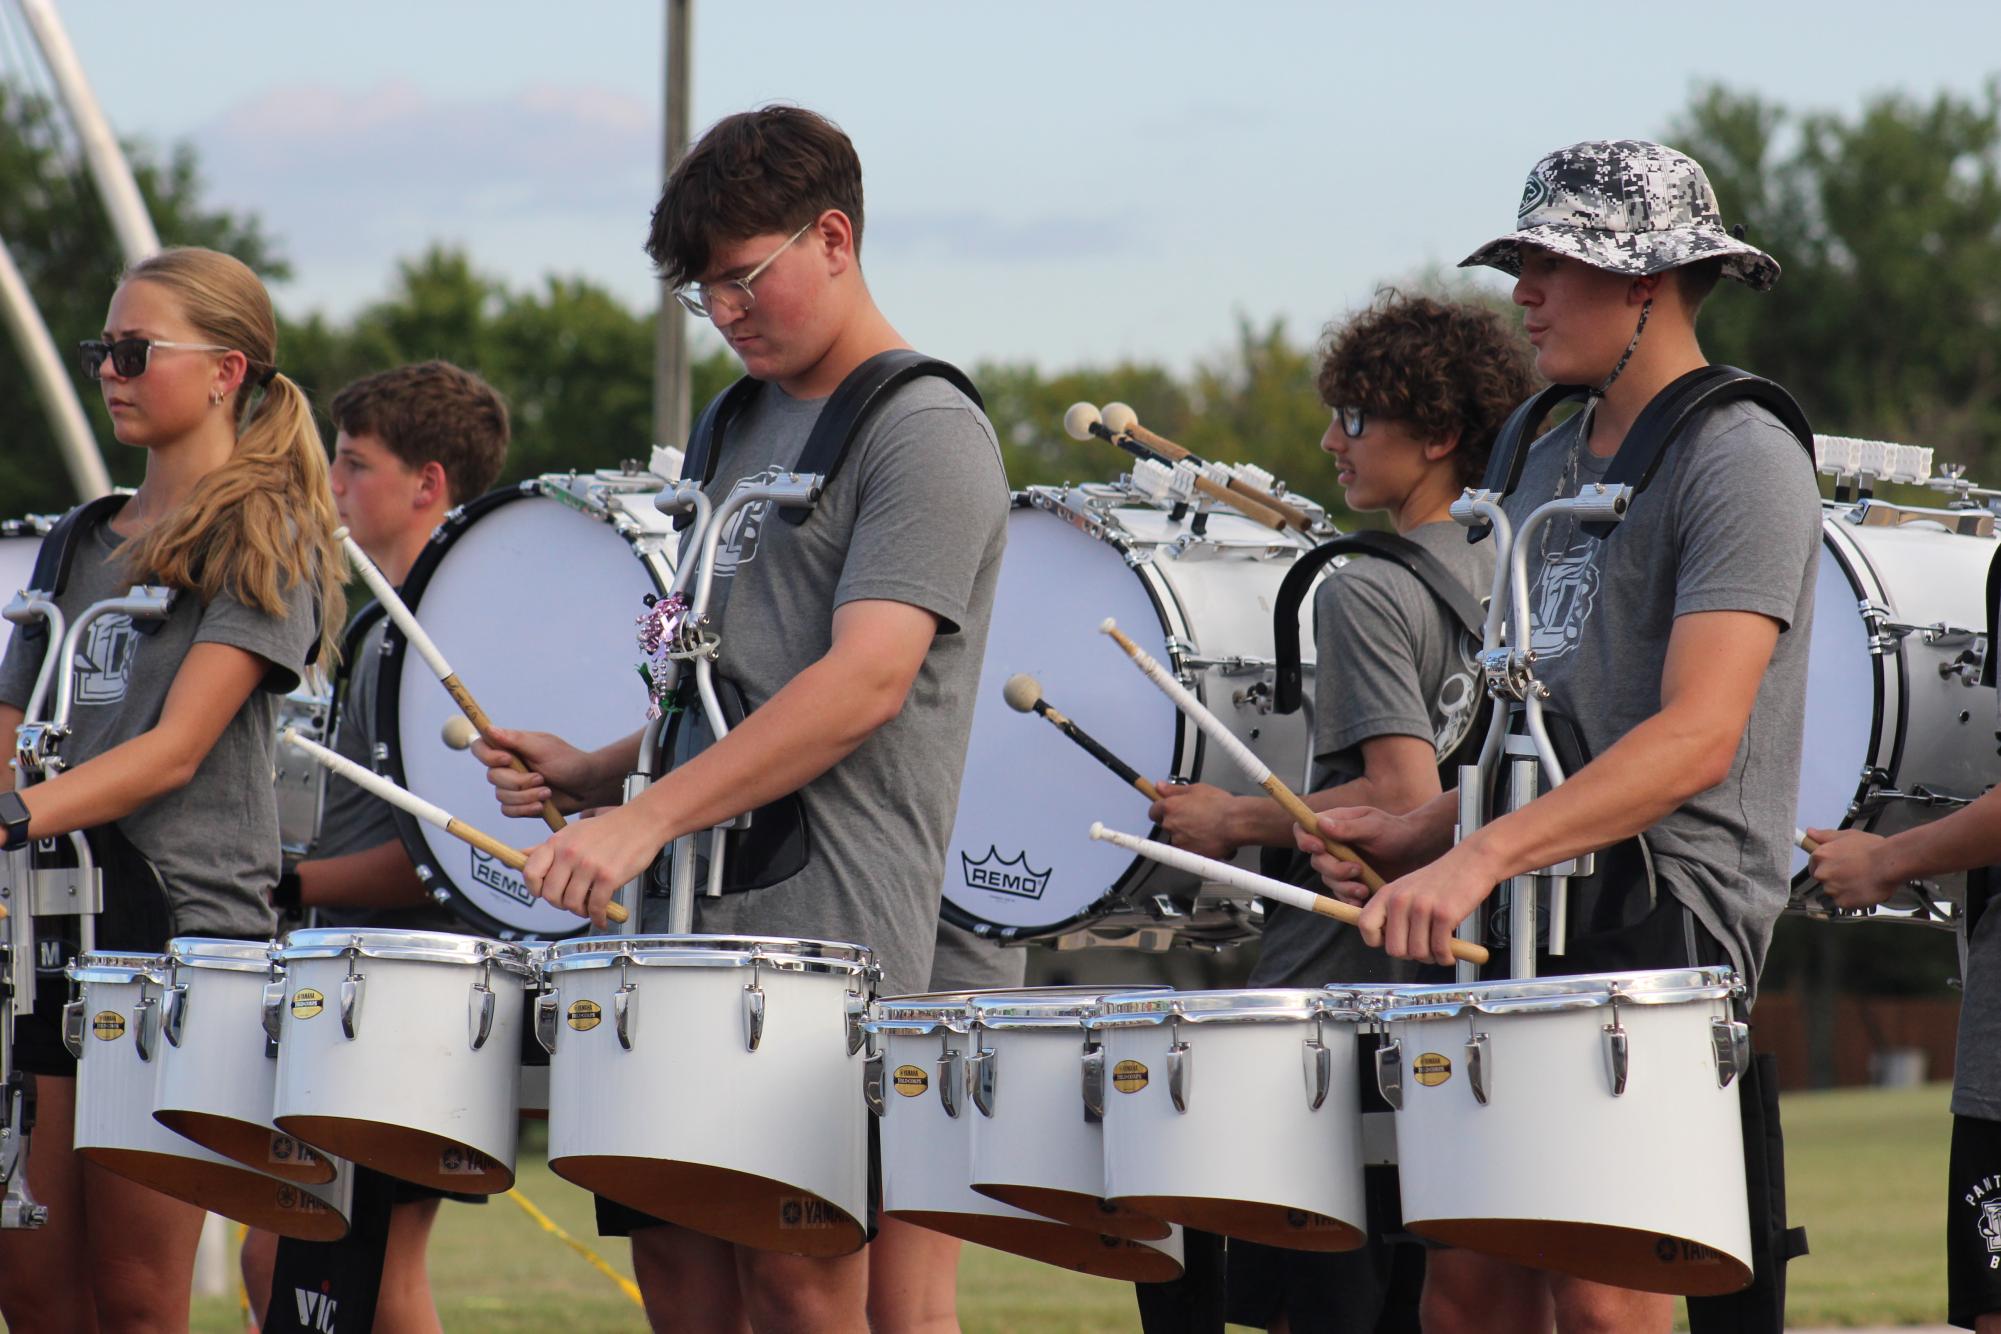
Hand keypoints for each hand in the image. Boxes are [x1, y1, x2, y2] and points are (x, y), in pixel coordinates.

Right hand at [471, 726, 595, 816]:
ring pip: (501, 796)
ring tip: (547, 792)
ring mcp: (513, 786)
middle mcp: (508, 766)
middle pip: (492, 776)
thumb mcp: (544, 748)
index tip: (507, 759)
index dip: (488, 756)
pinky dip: (525, 809)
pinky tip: (541, 805)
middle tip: (541, 778)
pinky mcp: (519, 804)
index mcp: (511, 748)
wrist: (587, 786)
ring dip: (525, 796)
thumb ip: (516, 740)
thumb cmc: (569, 762)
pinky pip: (508, 810)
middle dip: (518, 781)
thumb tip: (489, 729)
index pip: (481, 748)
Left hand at [522, 805, 662, 928]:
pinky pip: (596, 907)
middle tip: (571, 901)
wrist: (642, 822)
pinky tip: (601, 918)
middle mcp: (570, 854)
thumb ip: (547, 848)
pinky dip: (598, 918)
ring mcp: (589, 866)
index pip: (530, 872)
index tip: (541, 892)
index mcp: (558, 842)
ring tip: (588, 906)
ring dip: (580, 911)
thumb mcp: (572, 832)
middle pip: (551, 894)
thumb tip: (520, 856)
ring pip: (572, 904)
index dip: (534, 888)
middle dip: (560, 903)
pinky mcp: (608, 877)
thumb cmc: (609, 828)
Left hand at [1148, 782, 1237, 860]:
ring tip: (1205, 829)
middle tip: (1195, 818)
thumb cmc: (1220, 805)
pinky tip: (1209, 839)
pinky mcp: (1189, 855)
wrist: (1236, 823)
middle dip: (1177, 823)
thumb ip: (1174, 789)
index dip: (1162, 811)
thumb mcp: (1196, 789)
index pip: (1153, 811)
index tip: (1169, 811)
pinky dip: (1196, 847)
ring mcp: (1179, 842)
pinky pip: (1188, 851)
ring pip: (1178, 839)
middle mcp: (1171, 825)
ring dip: (1187, 836)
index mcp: (1170, 807)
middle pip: (1166, 825)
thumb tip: (1159, 787)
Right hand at [1293, 805, 1446, 905]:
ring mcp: (1342, 866)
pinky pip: (1341, 895)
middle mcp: (1334, 847)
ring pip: (1328, 880)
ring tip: (1364, 886)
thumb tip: (1321, 824)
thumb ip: (1348, 827)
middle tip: (1355, 869)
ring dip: (1343, 885)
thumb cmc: (1396, 832)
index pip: (1305, 830)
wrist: (1418, 852)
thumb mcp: (1373, 825)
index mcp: (1334, 826)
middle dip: (1333, 868)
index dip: (1305, 839)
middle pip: (1316, 860)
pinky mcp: (1352, 884)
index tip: (1318, 847)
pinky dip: (1349, 898)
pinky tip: (1363, 897)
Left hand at [1357, 841, 1502, 965]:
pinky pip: (1440, 951)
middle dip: (1411, 955)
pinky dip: (1446, 957)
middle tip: (1424, 948)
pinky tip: (1450, 952)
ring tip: (1439, 947)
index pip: (1365, 925)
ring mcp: (1422, 907)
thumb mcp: (1407, 888)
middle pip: (1394, 950)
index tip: (1394, 941)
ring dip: (1431, 957)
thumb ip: (1393, 912)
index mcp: (1387, 894)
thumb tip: (1383, 941)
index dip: (1376, 941)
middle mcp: (1401, 900)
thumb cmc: (1441, 880)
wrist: (1472, 861)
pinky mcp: (1444, 915)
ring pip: (1419, 953)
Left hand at [1806, 828, 1901, 908]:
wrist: (1890, 864)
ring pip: (1833, 891)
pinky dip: (1852, 899)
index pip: (1813, 864)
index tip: (1837, 866)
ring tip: (1860, 881)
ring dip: (1843, 889)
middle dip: (1835, 877)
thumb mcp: (1847, 835)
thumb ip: (1826, 836)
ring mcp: (1831, 889)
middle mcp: (1822, 873)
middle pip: (1822, 879)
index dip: (1826, 865)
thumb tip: (1810, 833)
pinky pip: (1843, 902)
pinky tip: (1862, 890)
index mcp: (1820, 856)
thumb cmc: (1872, 848)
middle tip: (1852, 873)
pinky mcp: (1842, 902)